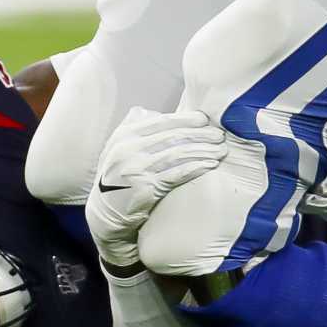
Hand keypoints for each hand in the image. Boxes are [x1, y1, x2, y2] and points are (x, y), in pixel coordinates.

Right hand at [85, 107, 229, 271]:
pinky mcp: (146, 187)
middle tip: (219, 135)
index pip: (161, 121)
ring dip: (203, 151)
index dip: (185, 119)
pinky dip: (196, 167)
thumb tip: (156, 113)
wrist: (106, 213)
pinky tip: (210, 165)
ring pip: (178, 154)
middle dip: (200, 135)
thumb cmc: (118, 178)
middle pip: (173, 137)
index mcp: (125, 135)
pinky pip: (177, 174)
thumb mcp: (118, 148)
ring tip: (220, 150)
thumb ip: (135, 129)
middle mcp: (129, 149)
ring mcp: (137, 168)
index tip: (204, 119)